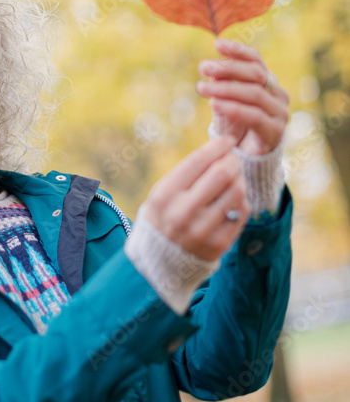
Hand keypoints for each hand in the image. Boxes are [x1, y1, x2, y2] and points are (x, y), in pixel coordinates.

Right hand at [141, 134, 249, 261]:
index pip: (198, 160)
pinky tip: (233, 198)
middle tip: (235, 157)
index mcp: (164, 195)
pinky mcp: (219, 244)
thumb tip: (221, 147)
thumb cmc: (164, 216)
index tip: (228, 140)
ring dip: (240, 179)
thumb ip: (188, 172)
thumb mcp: (163, 192)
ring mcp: (202, 230)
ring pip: (236, 192)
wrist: (159, 262)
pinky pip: (241, 213)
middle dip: (233, 160)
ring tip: (236, 177)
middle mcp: (182, 212)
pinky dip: (241, 201)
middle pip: (222, 173)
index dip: (218, 146)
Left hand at [196, 38, 289, 155]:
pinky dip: (233, 108)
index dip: (238, 50)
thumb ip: (223, 83)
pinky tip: (215, 105)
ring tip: (201, 88)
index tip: (217, 44)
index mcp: (268, 82)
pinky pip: (253, 116)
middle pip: (255, 74)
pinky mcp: (275, 131)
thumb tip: (209, 67)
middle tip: (203, 67)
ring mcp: (280, 112)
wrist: (251, 157)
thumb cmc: (238, 124)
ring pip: (254, 93)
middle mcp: (278, 94)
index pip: (256, 60)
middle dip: (227, 68)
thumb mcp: (228, 100)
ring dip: (225, 88)